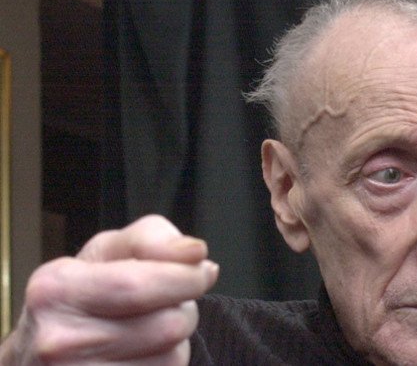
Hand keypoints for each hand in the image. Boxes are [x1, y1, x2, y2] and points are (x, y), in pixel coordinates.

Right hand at [0, 215, 217, 364]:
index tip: (204, 272)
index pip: (140, 285)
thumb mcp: (106, 252)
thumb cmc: (80, 295)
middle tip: (170, 301)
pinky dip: (165, 365)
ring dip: (177, 340)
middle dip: (185, 308)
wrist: (36, 357)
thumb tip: (195, 252)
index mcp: (57, 290)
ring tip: (148, 329)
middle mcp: (60, 341)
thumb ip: (152, 239)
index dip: (187, 278)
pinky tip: (142, 356)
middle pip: (168, 325)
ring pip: (173, 358)